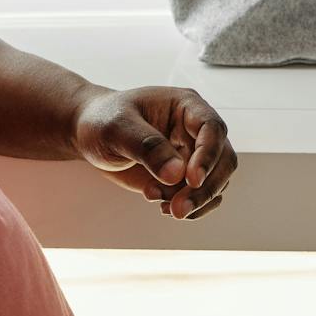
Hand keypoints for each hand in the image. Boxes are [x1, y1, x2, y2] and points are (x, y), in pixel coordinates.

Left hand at [70, 85, 236, 219]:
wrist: (92, 133)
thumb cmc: (104, 120)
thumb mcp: (117, 127)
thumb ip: (147, 147)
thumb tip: (177, 174)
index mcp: (186, 106)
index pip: (212, 128)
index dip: (208, 155)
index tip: (191, 180)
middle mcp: (196, 129)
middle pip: (223, 159)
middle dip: (205, 188)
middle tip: (178, 209)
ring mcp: (193, 153)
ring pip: (216, 181)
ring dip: (194, 200)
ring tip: (158, 202)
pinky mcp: (184, 176)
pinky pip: (202, 195)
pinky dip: (189, 207)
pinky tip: (162, 206)